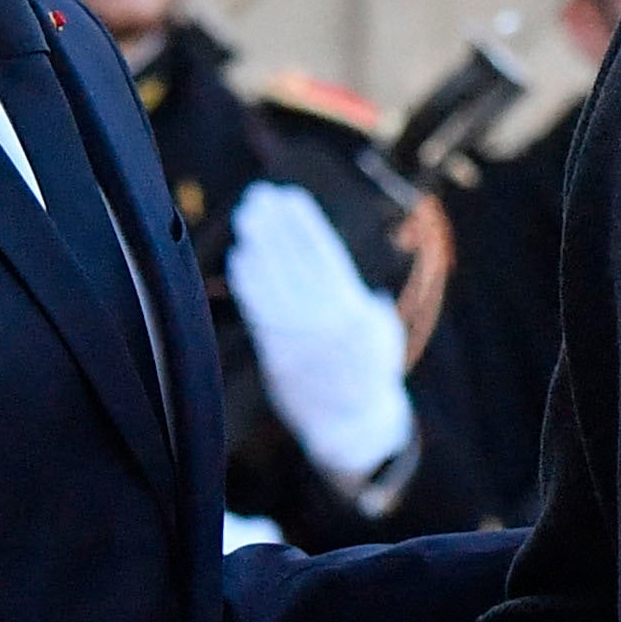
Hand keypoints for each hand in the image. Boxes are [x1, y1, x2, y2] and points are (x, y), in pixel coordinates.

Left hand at [226, 183, 413, 485]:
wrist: (354, 425)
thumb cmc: (369, 371)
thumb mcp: (380, 330)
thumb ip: (359, 295)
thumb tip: (334, 260)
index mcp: (355, 310)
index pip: (324, 254)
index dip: (304, 222)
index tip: (290, 196)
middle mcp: (326, 322)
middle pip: (294, 262)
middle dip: (275, 226)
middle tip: (258, 197)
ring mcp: (299, 340)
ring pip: (273, 282)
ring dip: (257, 246)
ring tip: (245, 218)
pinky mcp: (277, 355)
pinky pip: (259, 311)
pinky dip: (248, 283)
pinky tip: (239, 259)